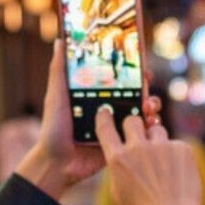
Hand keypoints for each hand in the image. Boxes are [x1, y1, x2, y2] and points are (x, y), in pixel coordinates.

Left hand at [16, 47, 156, 197]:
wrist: (57, 163)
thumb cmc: (53, 129)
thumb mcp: (56, 96)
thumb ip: (59, 70)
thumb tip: (61, 40)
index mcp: (95, 95)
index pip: (118, 78)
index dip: (132, 70)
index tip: (141, 64)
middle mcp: (108, 108)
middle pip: (134, 93)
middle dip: (146, 87)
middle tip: (147, 84)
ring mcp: (116, 126)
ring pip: (142, 112)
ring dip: (151, 105)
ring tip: (149, 107)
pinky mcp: (121, 143)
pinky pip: (141, 134)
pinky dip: (150, 127)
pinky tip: (151, 124)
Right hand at [95, 104, 202, 204]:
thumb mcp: (119, 192)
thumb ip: (118, 168)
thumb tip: (121, 153)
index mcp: (118, 159)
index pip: (105, 127)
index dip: (104, 117)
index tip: (106, 111)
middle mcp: (138, 148)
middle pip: (132, 120)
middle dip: (134, 126)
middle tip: (139, 137)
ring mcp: (162, 146)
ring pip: (156, 130)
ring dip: (157, 142)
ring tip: (162, 165)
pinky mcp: (182, 148)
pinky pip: (175, 144)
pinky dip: (175, 155)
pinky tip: (176, 174)